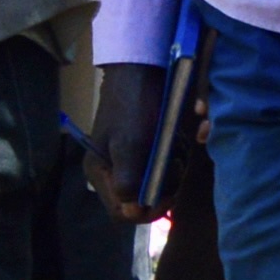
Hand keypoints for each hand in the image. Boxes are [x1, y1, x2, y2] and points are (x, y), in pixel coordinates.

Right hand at [86, 62, 168, 221]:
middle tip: (177, 171)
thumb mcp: (131, 144)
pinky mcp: (143, 148)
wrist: (142, 67)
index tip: (169, 194)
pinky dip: (173, 159)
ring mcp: (128, 159)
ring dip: (172, 173)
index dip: (147, 211)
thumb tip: (132, 211)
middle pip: (140, 200)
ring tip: (178, 152)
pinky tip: (178, 144)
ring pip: (154, 185)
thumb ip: (129, 181)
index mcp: (101, 172)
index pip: (122, 212)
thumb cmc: (134, 104)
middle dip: (163, 190)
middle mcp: (112, 170)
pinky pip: (161, 167)